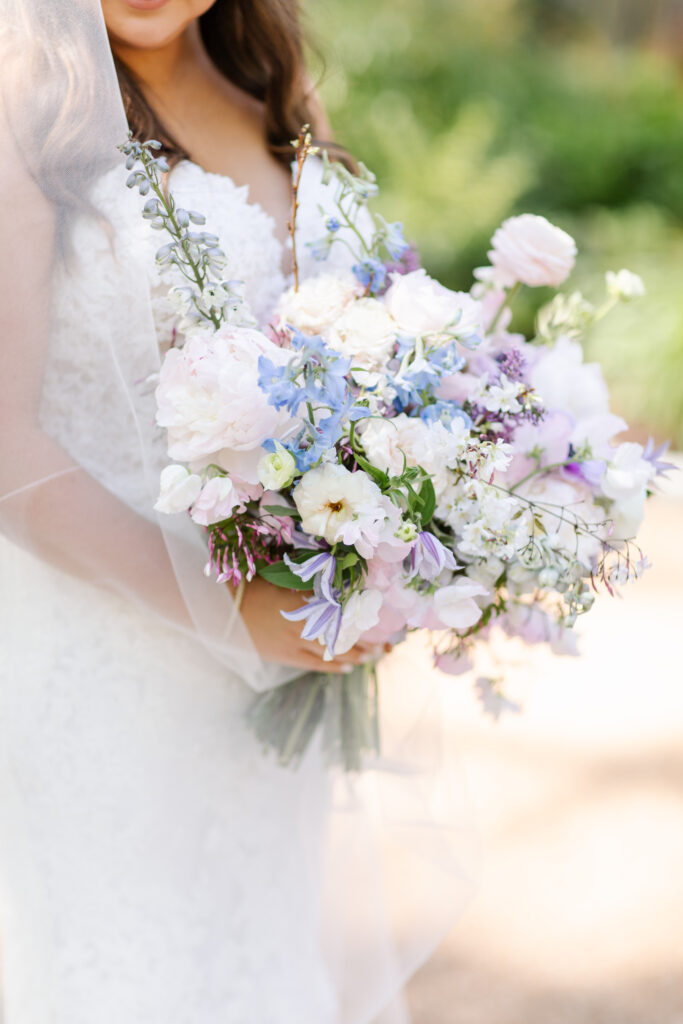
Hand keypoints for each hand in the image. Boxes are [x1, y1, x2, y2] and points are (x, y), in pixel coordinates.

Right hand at [238, 577, 374, 673]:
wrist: (225, 611)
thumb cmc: (255, 587)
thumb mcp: (285, 580)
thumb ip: (311, 586)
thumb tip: (338, 586)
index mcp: (306, 602)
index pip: (344, 613)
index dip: (363, 620)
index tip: (380, 622)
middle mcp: (306, 624)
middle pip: (344, 636)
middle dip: (365, 642)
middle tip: (384, 645)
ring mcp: (296, 643)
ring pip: (333, 652)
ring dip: (355, 656)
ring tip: (372, 657)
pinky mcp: (286, 656)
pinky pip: (315, 664)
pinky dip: (332, 666)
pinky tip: (347, 668)